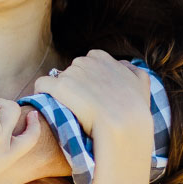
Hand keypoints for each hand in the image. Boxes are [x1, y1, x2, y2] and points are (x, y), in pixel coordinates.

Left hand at [32, 50, 151, 147]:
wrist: (124, 126)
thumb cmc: (134, 110)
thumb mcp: (141, 84)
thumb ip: (131, 70)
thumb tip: (122, 64)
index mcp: (102, 58)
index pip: (87, 62)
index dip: (87, 78)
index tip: (91, 92)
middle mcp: (85, 61)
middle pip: (71, 70)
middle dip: (74, 84)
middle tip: (81, 103)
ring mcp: (71, 73)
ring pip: (56, 79)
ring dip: (60, 92)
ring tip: (69, 108)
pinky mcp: (59, 87)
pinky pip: (41, 84)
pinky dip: (41, 93)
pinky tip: (46, 103)